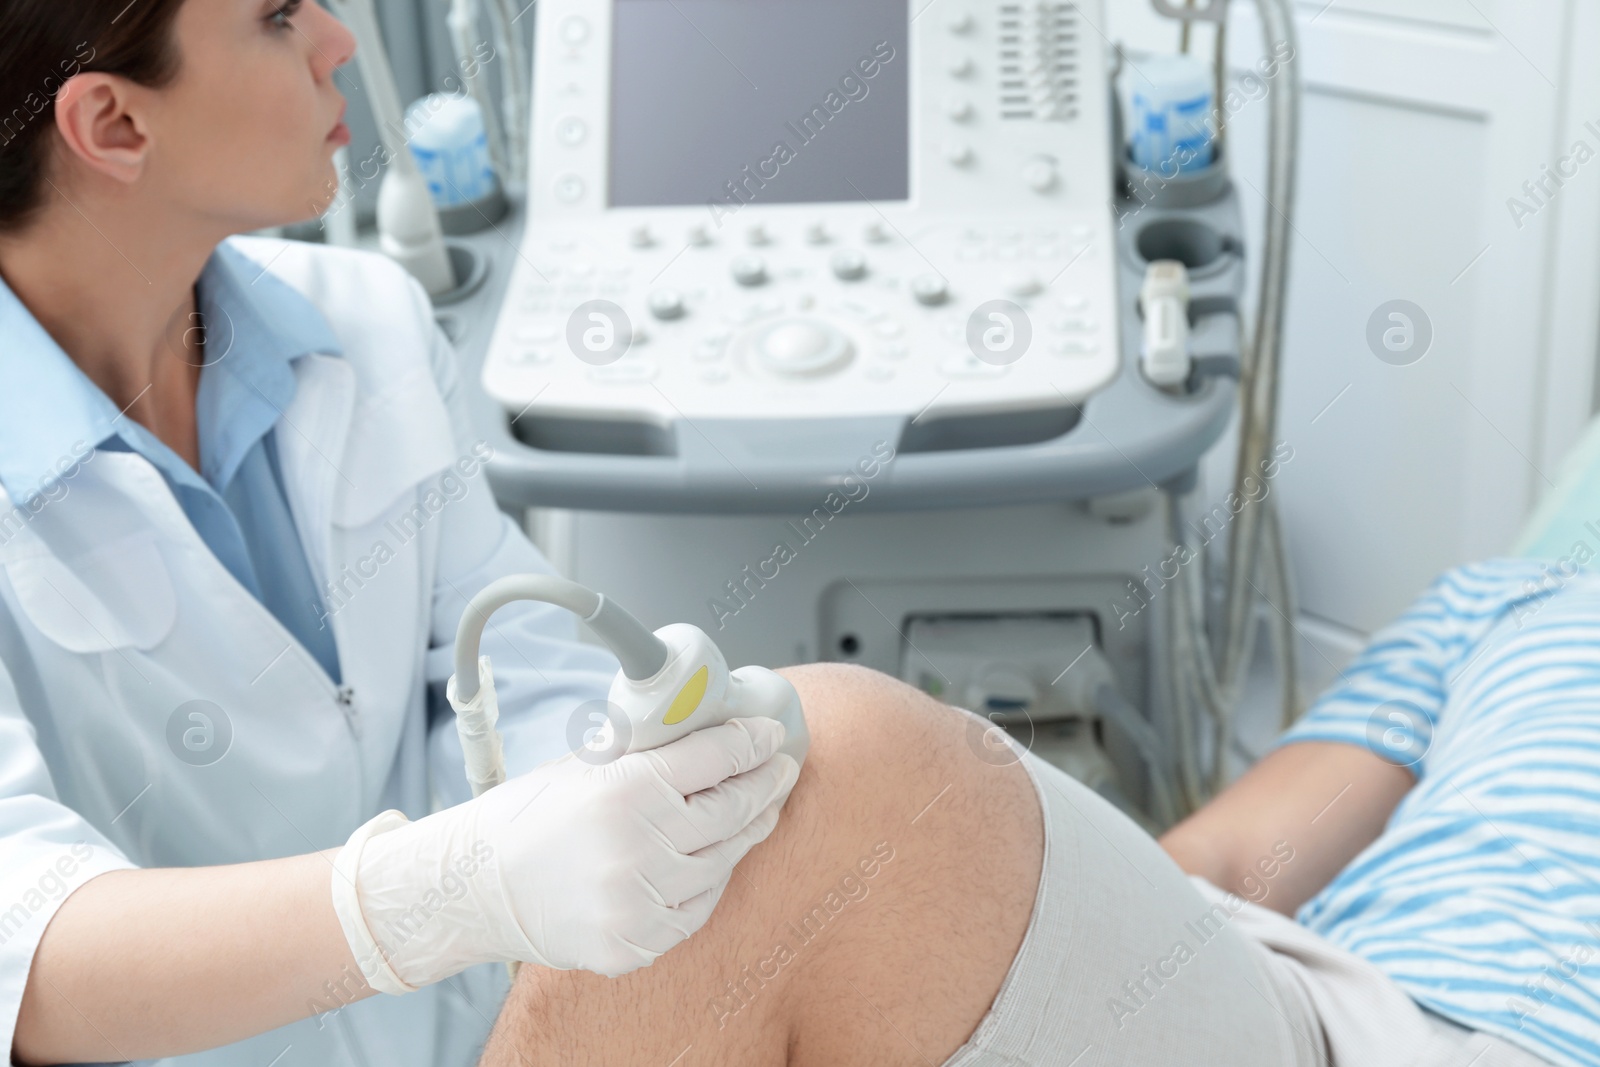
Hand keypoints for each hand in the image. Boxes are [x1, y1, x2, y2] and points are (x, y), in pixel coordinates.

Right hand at [332, 717, 800, 991]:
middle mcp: (639, 846)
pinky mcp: (634, 943)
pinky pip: (697, 907)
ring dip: (747, 832)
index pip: (717, 756)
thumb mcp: (590, 762)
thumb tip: (712, 727)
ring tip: (760, 811)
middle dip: (764, 785)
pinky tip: (717, 859)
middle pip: (732, 809)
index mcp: (627, 789)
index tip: (771, 735)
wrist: (477, 886)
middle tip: (780, 770)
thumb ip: (651, 750)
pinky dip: (711, 880)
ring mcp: (639, 901)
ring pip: (722, 861)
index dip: (752, 741)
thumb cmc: (531, 814)